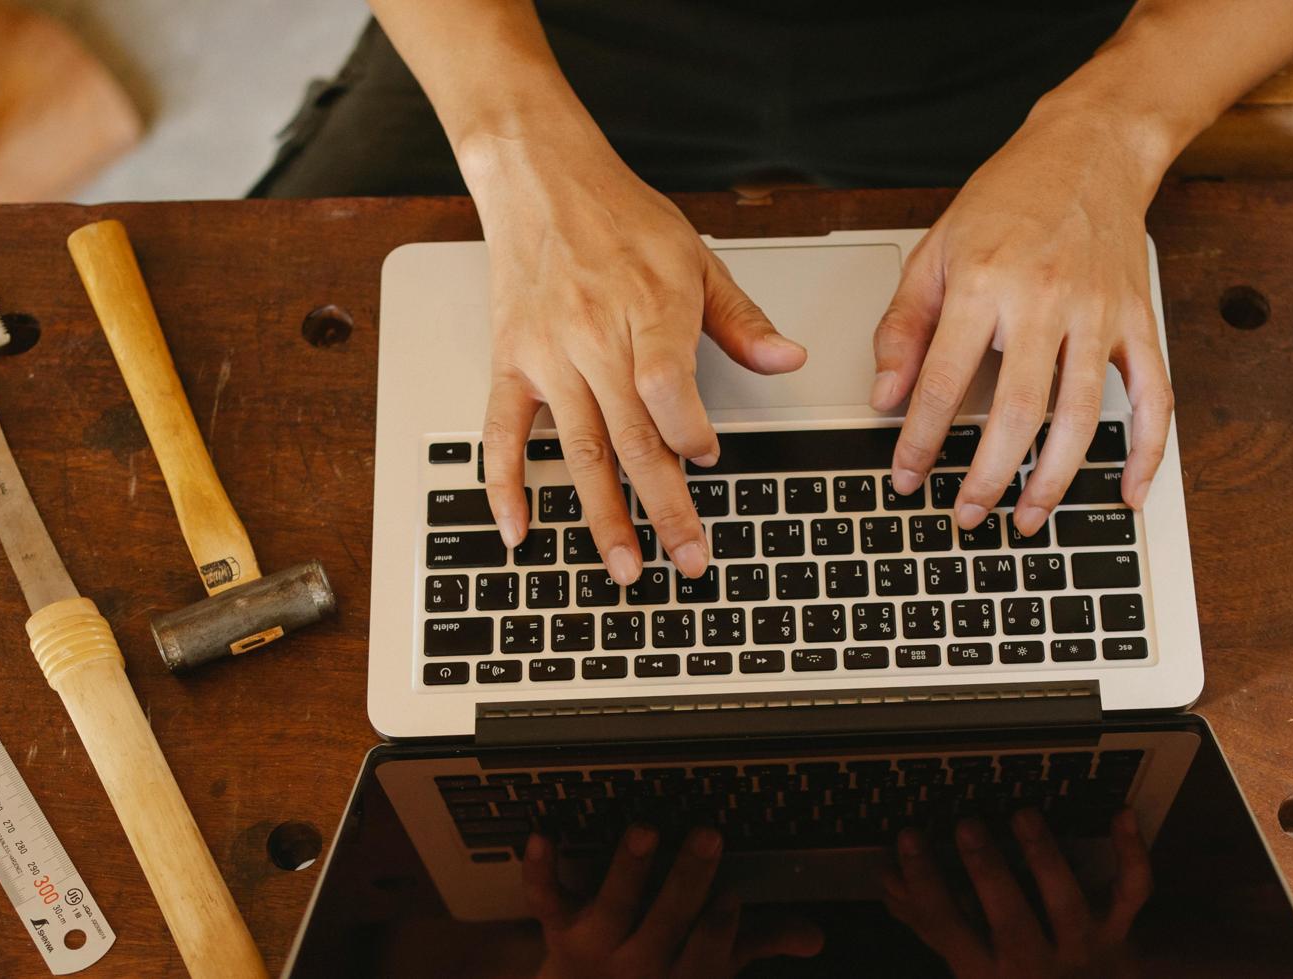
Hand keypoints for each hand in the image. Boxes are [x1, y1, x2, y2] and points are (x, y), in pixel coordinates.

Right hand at [473, 141, 806, 583]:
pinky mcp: (511, 363)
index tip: (710, 459)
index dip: (689, 433)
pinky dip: (507, 487)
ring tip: (627, 566)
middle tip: (687, 559)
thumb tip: (790, 360)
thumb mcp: (696, 258)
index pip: (666, 388)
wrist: (539, 179)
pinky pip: (502, 435)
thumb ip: (741, 320)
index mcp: (648, 308)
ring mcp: (547, 356)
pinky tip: (520, 531)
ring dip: (602, 515)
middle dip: (663, 506)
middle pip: (631, 436)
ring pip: (579, 450)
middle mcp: (593, 337)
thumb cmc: (620, 216)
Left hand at [526, 826, 822, 978]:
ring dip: (628, 869)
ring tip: (644, 830)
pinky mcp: (559, 929)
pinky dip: (541, 871)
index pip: (707, 955)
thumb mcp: (710, 968)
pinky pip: (546, 900)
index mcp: (683, 975)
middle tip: (708, 836)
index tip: (732, 896)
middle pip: (665, 924)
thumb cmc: (659, 976)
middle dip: (686, 882)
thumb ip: (760, 943)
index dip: (718, 928)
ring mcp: (597, 946)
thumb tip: (815, 937)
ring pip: (613, 908)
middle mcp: (639, 964)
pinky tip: (542, 839)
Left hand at [871, 108, 1172, 535]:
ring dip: (1054, 478)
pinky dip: (1145, 452)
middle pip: (1016, 411)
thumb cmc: (1008, 200)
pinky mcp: (1138, 321)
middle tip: (966, 515)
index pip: (942, 381)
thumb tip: (885, 399)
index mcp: (984, 283)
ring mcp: (1099, 314)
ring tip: (1027, 518)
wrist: (1089, 150)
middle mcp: (1044, 300)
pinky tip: (1128, 493)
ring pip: (1081, 416)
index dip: (920, 440)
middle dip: (988, 476)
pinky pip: (1152, 397)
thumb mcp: (936, 251)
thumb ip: (904, 327)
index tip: (906, 477)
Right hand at [880, 809, 1151, 978]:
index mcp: (985, 972)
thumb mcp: (967, 960)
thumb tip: (887, 876)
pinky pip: (1131, 893)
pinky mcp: (1118, 931)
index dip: (924, 883)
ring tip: (1023, 815)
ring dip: (1047, 860)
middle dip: (990, 873)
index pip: (946, 928)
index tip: (908, 837)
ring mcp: (1079, 948)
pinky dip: (1131, 854)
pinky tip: (1120, 814)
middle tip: (968, 825)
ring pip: (1068, 907)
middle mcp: (1032, 965)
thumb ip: (927, 919)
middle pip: (1011, 922)